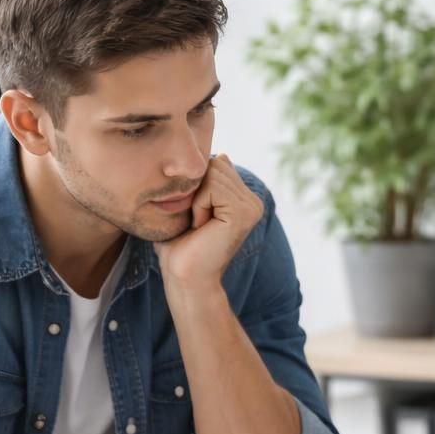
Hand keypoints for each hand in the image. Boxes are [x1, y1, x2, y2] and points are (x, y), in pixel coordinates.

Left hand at [153, 154, 264, 291]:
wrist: (185, 277)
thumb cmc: (181, 246)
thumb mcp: (191, 205)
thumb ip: (206, 181)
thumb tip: (224, 156)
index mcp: (244, 199)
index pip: (217, 163)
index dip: (196, 185)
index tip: (197, 216)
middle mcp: (253, 201)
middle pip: (215, 164)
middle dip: (197, 190)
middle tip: (198, 222)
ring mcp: (252, 207)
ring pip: (213, 172)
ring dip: (196, 199)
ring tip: (200, 225)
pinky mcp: (243, 213)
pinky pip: (212, 187)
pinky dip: (198, 205)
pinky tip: (202, 227)